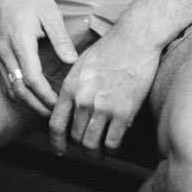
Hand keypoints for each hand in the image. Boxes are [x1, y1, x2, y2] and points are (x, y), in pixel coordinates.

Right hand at [0, 0, 76, 117]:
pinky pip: (5, 80)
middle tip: (54, 115)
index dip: (46, 96)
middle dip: (37, 106)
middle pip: (19, 90)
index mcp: (20, 41)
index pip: (32, 78)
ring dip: (27, 102)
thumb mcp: (50, 14)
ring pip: (10, 88)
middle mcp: (5, 51)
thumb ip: (61, 39)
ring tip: (45, 110)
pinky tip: (31, 96)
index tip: (60, 104)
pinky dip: (18, 92)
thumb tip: (72, 62)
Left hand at [49, 26, 159, 156]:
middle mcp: (84, 100)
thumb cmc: (110, 48)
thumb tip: (70, 107)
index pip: (56, 124)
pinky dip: (112, 150)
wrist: (135, 39)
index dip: (56, 142)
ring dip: (95, 153)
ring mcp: (103, 107)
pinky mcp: (124, 112)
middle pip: (75, 137)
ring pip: (91, 144)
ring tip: (100, 152)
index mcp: (70, 87)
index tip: (60, 150)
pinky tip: (114, 147)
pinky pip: (112, 143)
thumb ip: (73, 88)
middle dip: (80, 146)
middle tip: (87, 147)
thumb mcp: (81, 65)